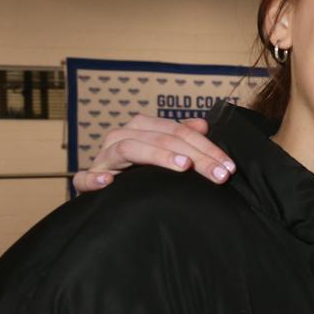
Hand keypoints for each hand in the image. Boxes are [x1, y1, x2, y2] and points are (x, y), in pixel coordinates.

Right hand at [72, 115, 233, 191]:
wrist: (108, 190)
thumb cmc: (141, 170)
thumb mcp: (165, 151)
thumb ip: (182, 136)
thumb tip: (203, 123)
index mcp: (142, 128)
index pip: (179, 131)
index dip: (207, 147)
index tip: (229, 167)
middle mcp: (121, 137)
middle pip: (162, 138)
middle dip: (195, 155)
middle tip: (219, 174)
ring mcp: (103, 157)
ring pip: (129, 147)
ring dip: (157, 156)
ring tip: (183, 167)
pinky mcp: (88, 180)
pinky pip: (85, 177)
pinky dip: (95, 178)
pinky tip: (110, 182)